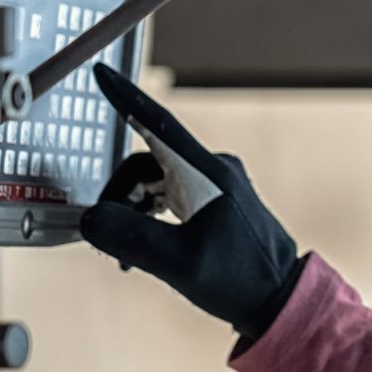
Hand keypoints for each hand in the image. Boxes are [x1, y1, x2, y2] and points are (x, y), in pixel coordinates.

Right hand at [80, 64, 303, 339]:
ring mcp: (217, 183)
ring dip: (132, 213)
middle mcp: (213, 169)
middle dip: (118, 198)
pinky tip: (142, 251)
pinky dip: (149, 217)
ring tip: (126, 256)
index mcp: (206, 173)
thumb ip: (128, 237)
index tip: (102, 74)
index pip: (157, 123)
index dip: (126, 98)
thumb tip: (91, 219)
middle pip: (144, 163)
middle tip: (107, 240)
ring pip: (154, 182)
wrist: (280, 298)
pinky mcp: (218, 200)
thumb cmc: (238, 280)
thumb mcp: (175, 263)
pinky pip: (170, 195)